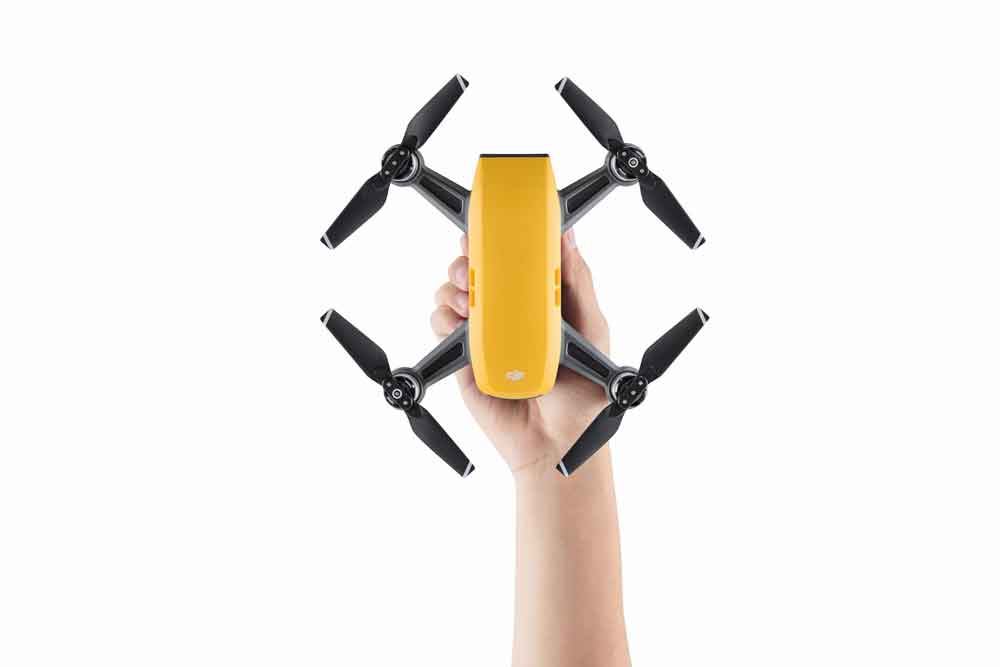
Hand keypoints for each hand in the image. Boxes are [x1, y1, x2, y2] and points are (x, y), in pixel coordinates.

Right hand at [430, 230, 610, 473]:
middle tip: (473, 265)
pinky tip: (461, 325)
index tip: (492, 226)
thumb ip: (578, 283)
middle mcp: (506, 311)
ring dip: (454, 288)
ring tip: (470, 303)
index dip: (497, 237)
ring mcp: (482, 333)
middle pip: (474, 268)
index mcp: (536, 300)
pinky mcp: (461, 357)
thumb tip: (567, 236)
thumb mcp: (591, 329)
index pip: (512, 257)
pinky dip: (444, 319)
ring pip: (451, 292)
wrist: (557, 442)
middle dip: (467, 258)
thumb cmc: (581, 393)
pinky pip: (440, 326)